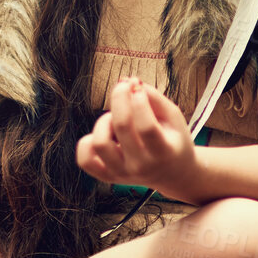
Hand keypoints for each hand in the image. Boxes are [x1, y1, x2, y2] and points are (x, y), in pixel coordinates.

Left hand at [75, 77, 198, 195]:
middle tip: (125, 87)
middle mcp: (141, 166)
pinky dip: (88, 142)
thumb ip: (154, 97)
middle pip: (121, 127)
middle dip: (120, 97)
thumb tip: (129, 82)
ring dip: (105, 121)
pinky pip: (85, 158)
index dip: (139, 101)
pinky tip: (105, 134)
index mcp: (163, 153)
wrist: (172, 173)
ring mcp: (122, 173)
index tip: (138, 88)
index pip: (146, 127)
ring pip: (99, 142)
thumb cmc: (172, 139)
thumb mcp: (173, 117)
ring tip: (116, 119)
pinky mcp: (107, 176)